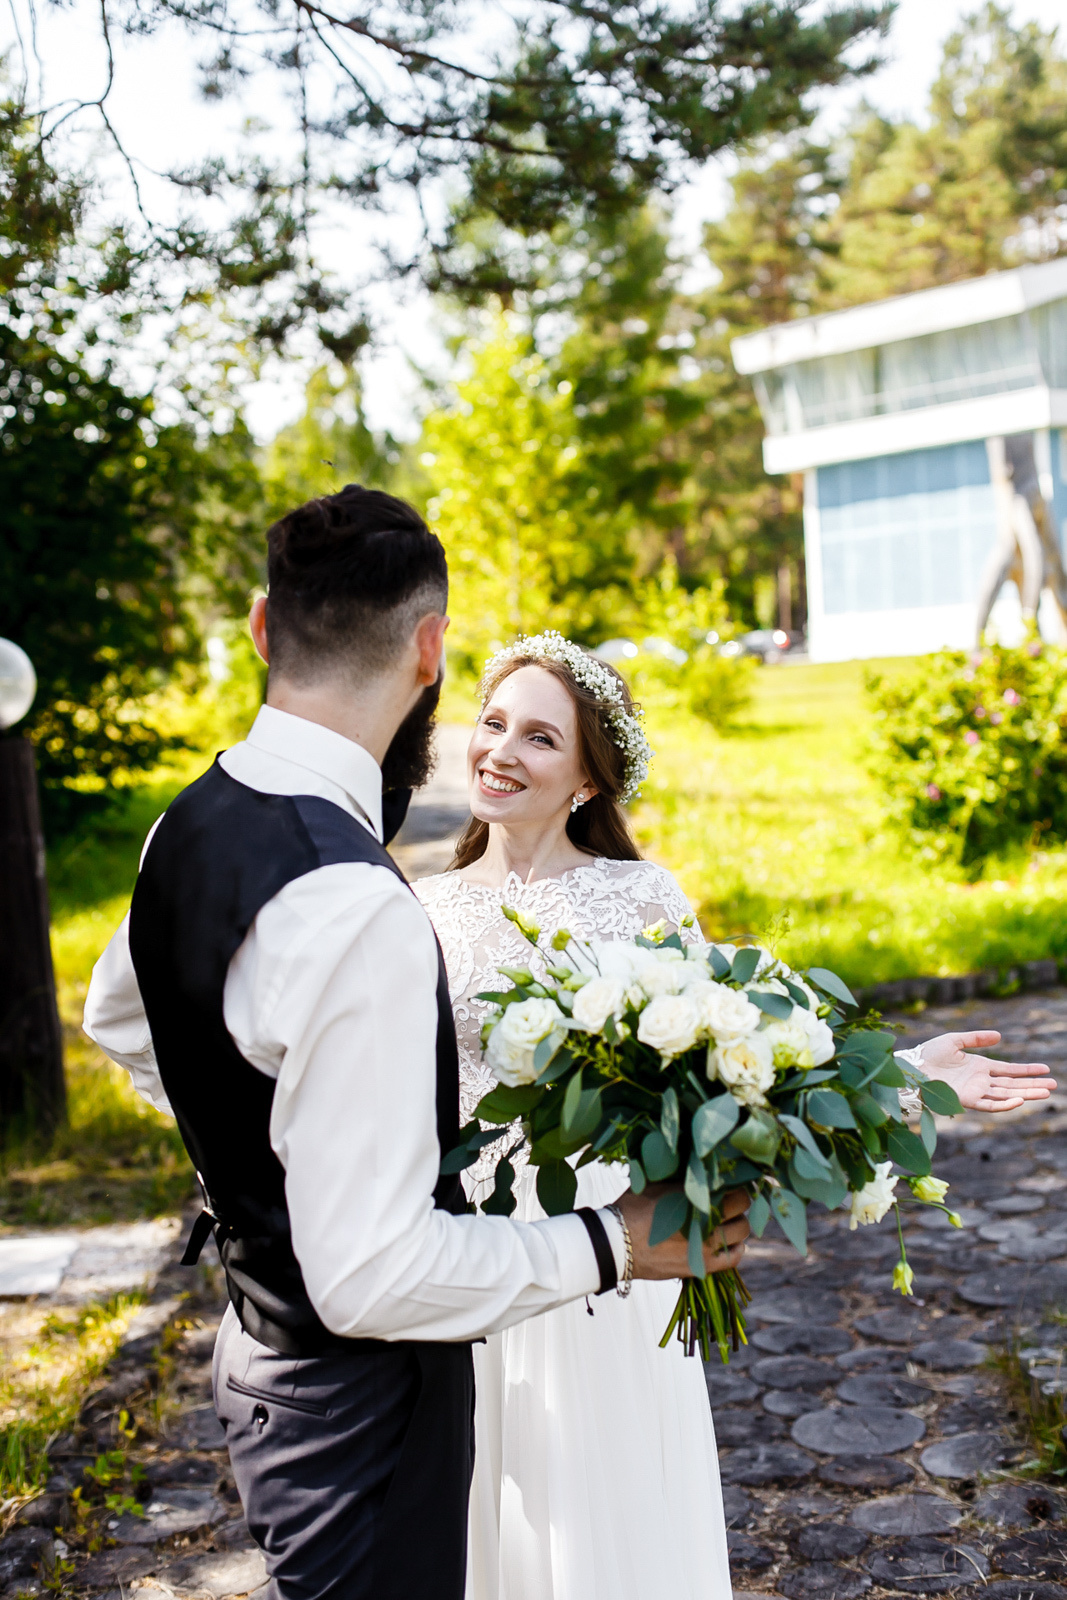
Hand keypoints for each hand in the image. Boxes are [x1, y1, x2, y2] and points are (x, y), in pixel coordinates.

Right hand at [617, 1186, 749, 1281]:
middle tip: (729, 1202)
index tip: (731, 1184)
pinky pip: (734, 1258)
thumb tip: (698, 1162)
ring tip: (726, 1223)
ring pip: (741, 1233)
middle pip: (742, 1210)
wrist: (617, 1243)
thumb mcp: (656, 1181)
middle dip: (738, 1205)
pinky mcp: (702, 1265)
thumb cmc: (633, 1207)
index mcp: (696, 1196)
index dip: (737, 1185)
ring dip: (737, 1226)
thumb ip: (681, 1175)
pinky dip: (735, 1249)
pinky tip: (727, 1243)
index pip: (737, 1190)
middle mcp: (707, 1220)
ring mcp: (706, 1245)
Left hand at [916, 1031, 1055, 1112]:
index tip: (1045, 1070)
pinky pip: (990, 1105)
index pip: (1009, 1070)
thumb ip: (976, 1038)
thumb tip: (1000, 1036)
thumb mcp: (954, 1040)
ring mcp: (975, 1091)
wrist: (910, 1067)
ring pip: (1006, 1095)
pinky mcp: (967, 1100)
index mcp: (979, 1067)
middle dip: (1032, 1085)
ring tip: (1045, 1093)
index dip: (1027, 1070)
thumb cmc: (928, 1054)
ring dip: (1025, 1094)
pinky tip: (1020, 1100)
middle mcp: (980, 1081)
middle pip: (1012, 1085)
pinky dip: (1005, 1104)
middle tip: (1053, 1086)